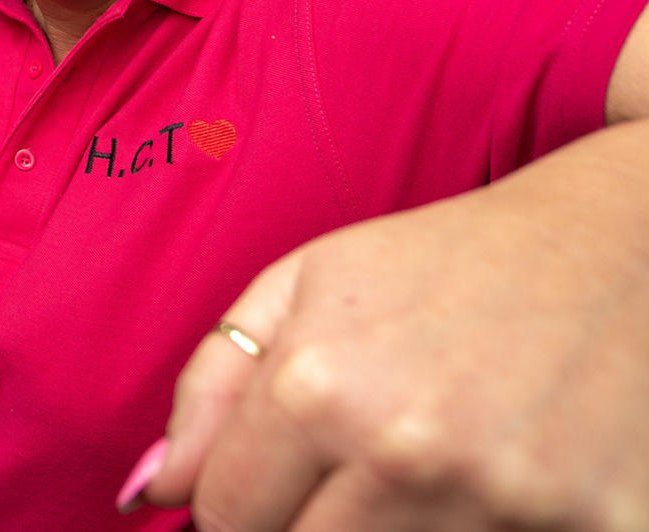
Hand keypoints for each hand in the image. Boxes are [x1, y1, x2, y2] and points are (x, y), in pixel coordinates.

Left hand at [137, 117, 648, 530]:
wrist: (619, 245)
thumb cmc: (447, 262)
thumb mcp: (307, 285)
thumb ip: (214, 388)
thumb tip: (147, 494)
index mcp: (321, 385)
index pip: (228, 517)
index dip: (235, 509)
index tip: (262, 489)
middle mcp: (407, 449)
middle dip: (303, 525)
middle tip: (347, 474)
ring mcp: (505, 499)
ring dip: (393, 528)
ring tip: (421, 463)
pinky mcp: (597, 529)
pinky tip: (493, 481)